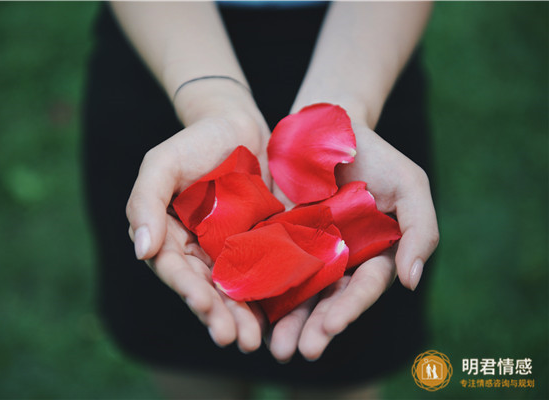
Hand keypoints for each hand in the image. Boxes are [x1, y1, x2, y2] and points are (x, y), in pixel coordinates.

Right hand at [126, 89, 270, 352]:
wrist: (238, 125)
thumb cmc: (195, 141)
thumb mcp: (162, 163)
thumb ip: (145, 202)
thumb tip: (141, 250)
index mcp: (170, 237)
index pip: (175, 270)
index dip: (188, 290)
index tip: (204, 306)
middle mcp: (200, 251)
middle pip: (206, 289)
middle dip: (218, 316)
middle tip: (233, 340)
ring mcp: (232, 250)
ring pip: (236, 289)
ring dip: (243, 316)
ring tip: (253, 340)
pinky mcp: (262, 243)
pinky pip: (266, 272)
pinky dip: (271, 295)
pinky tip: (281, 316)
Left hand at [267, 121, 438, 361]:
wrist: (325, 127)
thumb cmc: (375, 153)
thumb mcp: (410, 185)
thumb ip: (419, 231)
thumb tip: (410, 281)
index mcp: (374, 252)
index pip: (364, 286)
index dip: (350, 308)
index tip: (331, 326)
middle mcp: (340, 258)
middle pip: (328, 299)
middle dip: (314, 326)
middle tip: (297, 352)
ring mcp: (308, 249)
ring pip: (298, 290)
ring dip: (287, 320)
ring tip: (274, 347)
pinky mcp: (278, 236)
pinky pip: (269, 265)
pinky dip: (261, 288)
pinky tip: (249, 308)